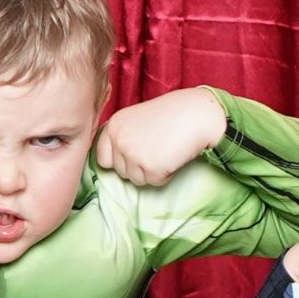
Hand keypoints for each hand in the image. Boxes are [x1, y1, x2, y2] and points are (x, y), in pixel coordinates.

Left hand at [95, 87, 227, 184]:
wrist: (196, 114)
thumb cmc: (171, 116)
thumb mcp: (136, 120)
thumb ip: (122, 137)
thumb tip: (111, 163)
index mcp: (113, 126)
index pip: (102, 158)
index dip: (120, 160)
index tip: (136, 152)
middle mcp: (119, 140)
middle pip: (121, 172)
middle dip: (139, 166)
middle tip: (157, 146)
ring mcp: (133, 154)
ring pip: (137, 180)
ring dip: (152, 171)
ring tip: (165, 149)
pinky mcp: (150, 167)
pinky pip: (155, 182)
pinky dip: (166, 174)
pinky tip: (173, 156)